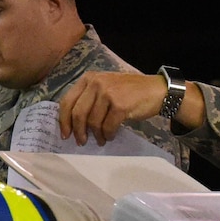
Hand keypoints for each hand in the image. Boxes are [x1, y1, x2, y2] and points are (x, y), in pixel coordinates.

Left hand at [57, 71, 177, 144]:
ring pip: (92, 122)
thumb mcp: (105, 87)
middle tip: (81, 142)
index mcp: (89, 78)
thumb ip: (88, 99)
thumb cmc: (129, 91)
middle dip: (78, 131)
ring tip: (101, 140)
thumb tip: (72, 123)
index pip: (67, 101)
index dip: (63, 121)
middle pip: (77, 113)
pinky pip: (107, 127)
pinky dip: (108, 135)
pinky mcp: (120, 105)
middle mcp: (96, 83)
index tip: (65, 135)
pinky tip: (111, 136)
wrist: (156, 90)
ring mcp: (108, 93)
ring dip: (96, 135)